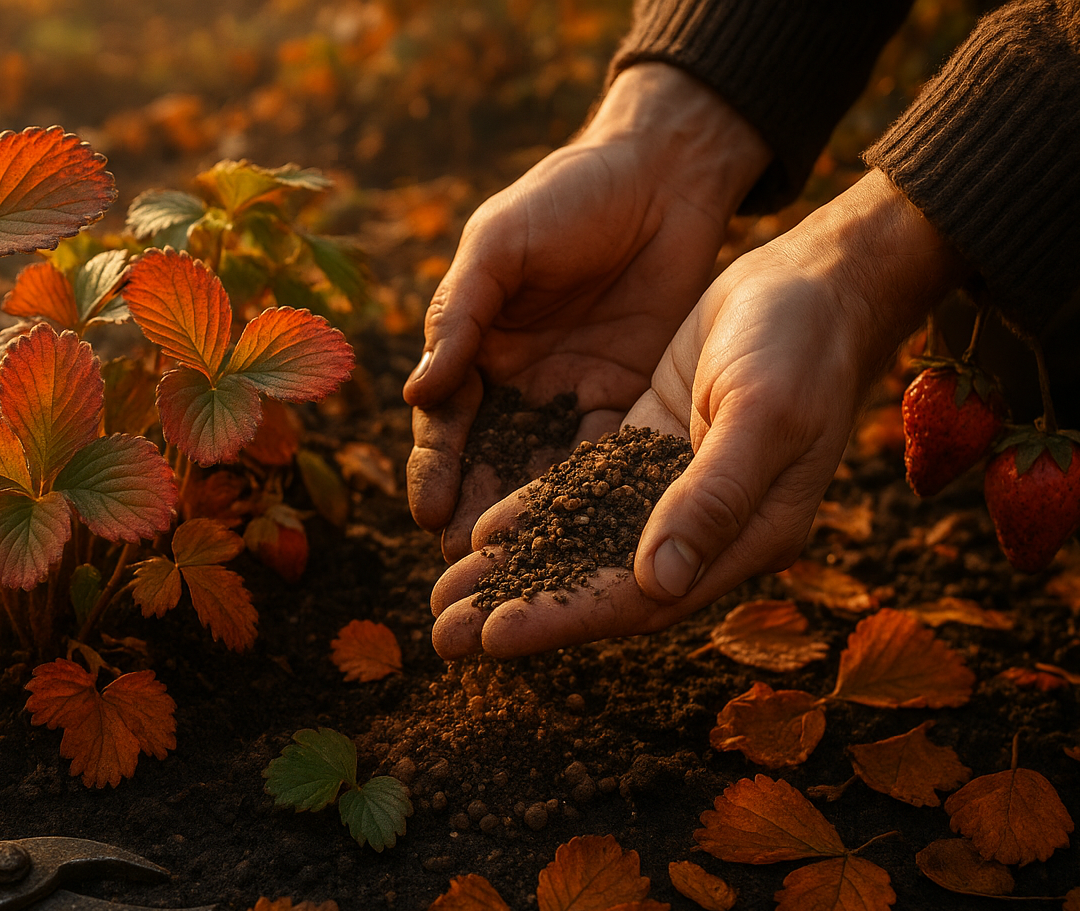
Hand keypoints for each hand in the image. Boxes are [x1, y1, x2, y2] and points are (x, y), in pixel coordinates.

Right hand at [404, 63, 769, 560]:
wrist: (663, 173)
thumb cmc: (568, 193)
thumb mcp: (500, 242)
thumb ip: (460, 312)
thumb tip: (417, 392)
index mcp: (472, 347)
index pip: (444, 422)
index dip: (436, 467)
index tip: (429, 509)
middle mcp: (516, 384)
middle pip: (489, 461)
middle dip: (476, 512)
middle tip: (467, 563)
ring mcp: (572, 396)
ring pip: (544, 470)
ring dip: (532, 520)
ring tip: (523, 569)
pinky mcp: (628, 399)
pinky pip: (607, 457)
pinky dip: (594, 496)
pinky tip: (590, 537)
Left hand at [430, 171, 965, 658]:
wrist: (824, 279)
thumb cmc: (806, 343)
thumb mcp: (763, 414)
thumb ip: (712, 497)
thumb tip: (655, 583)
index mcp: (749, 536)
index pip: (642, 599)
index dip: (566, 617)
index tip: (494, 636)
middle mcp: (709, 528)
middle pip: (602, 584)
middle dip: (522, 608)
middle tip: (442, 636)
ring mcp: (678, 488)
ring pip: (586, 543)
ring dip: (518, 570)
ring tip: (445, 595)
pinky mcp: (653, 447)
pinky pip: (586, 492)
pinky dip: (537, 511)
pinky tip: (483, 528)